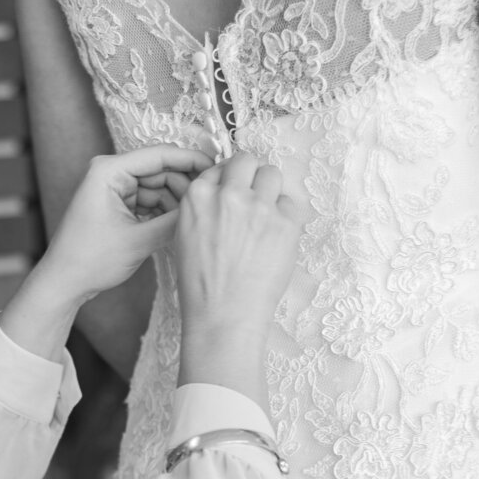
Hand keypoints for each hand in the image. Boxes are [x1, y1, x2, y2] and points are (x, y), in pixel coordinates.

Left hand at [37, 146, 213, 304]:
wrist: (64, 283)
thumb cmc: (90, 260)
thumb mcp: (139, 241)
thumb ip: (175, 222)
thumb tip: (206, 208)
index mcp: (109, 170)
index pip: (160, 155)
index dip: (192, 161)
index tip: (218, 170)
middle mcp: (110, 172)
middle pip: (160, 170)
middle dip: (185, 186)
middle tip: (210, 202)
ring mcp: (113, 189)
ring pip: (157, 187)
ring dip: (176, 201)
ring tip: (197, 217)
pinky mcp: (116, 205)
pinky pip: (148, 201)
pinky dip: (163, 211)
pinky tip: (180, 224)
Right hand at [175, 154, 301, 399]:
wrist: (223, 317)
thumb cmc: (202, 286)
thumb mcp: (185, 237)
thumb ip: (204, 207)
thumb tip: (227, 190)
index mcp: (198, 196)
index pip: (220, 167)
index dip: (230, 181)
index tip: (235, 195)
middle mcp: (228, 195)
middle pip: (248, 161)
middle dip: (251, 177)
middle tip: (254, 200)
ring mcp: (259, 207)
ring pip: (273, 174)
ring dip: (271, 191)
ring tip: (267, 218)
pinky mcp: (286, 223)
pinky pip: (293, 203)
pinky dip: (287, 217)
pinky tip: (276, 238)